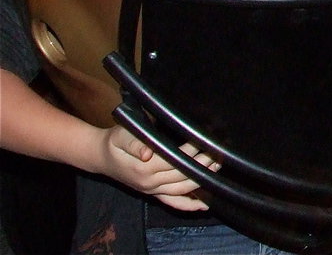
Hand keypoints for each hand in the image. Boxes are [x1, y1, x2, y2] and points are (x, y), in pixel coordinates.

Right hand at [97, 127, 214, 211]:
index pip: (175, 160)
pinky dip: (189, 205)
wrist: (102, 157)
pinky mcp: (153, 194)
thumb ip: (135, 143)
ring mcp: (152, 190)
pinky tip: (204, 205)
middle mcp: (150, 182)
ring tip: (216, 168)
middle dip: (202, 164)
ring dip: (201, 181)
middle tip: (218, 154)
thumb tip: (147, 152)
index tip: (205, 142)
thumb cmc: (115, 142)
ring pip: (182, 189)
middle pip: (182, 175)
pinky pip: (173, 203)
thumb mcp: (122, 136)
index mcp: (144, 167)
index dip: (191, 151)